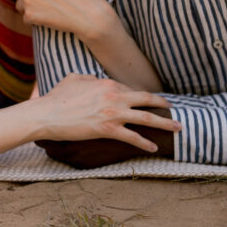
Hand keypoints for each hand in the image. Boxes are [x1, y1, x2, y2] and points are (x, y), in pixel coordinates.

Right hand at [29, 74, 179, 153]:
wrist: (48, 114)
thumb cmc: (57, 97)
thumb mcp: (75, 79)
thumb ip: (90, 78)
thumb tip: (97, 80)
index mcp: (106, 82)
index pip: (129, 89)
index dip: (139, 97)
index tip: (148, 102)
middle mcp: (114, 96)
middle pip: (146, 99)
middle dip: (162, 104)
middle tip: (173, 109)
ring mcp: (112, 113)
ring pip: (146, 118)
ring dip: (164, 123)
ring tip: (178, 127)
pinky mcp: (108, 130)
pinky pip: (132, 137)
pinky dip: (144, 143)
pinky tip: (154, 147)